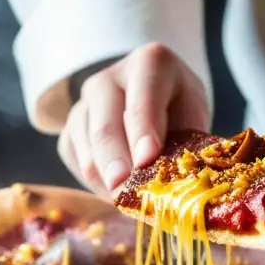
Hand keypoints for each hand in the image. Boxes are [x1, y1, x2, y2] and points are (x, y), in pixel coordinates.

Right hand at [58, 43, 209, 196]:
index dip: (143, 130)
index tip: (146, 160)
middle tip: (124, 192)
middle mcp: (108, 79)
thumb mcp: (194, 117)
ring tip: (129, 201)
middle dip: (114, 162)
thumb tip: (183, 182)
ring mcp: (84, 104)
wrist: (156, 99)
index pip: (143, 99)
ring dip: (105, 180)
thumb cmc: (179, 109)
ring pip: (85, 147)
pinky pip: (76, 161)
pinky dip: (96, 183)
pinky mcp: (70, 130)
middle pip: (104, 125)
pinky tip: (117, 191)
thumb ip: (186, 141)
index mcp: (149, 64)